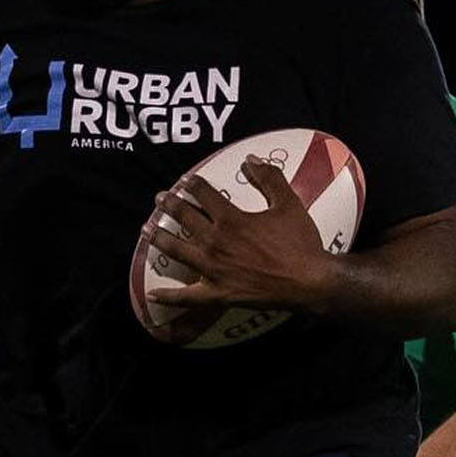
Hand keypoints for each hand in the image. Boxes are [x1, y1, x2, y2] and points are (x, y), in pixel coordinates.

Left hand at [143, 156, 336, 311]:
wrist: (309, 282)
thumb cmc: (300, 243)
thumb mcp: (289, 204)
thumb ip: (269, 179)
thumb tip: (250, 159)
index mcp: (231, 220)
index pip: (204, 195)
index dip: (193, 185)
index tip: (185, 180)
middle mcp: (215, 242)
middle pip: (185, 219)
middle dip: (170, 205)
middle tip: (159, 198)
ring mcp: (213, 269)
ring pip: (177, 251)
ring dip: (159, 238)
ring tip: (146, 228)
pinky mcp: (217, 293)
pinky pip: (188, 296)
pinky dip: (170, 296)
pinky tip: (155, 294)